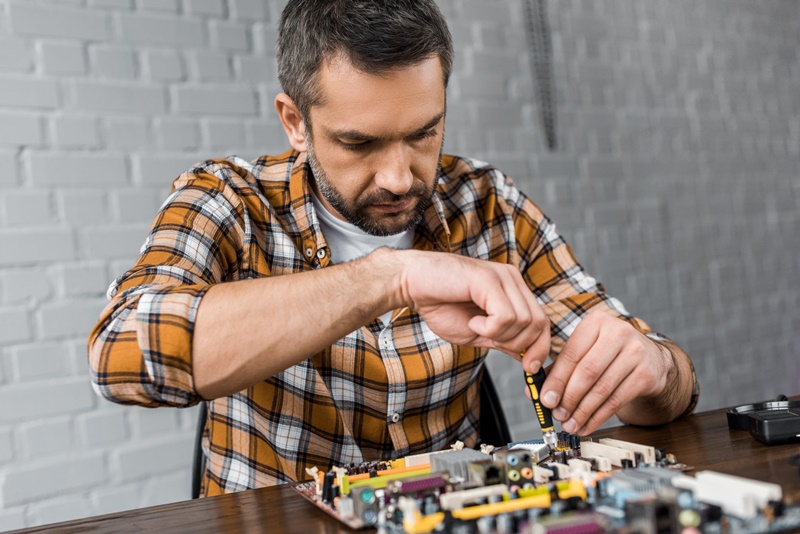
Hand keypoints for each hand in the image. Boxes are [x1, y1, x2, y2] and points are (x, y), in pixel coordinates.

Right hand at [393, 249, 549, 363]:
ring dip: (499, 335)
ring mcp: (502, 277)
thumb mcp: (479, 332)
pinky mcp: (489, 279)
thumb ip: (504, 340)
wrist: (412, 285)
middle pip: (538, 324)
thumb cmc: (441, 304)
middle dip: (518, 345)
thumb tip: (528, 358)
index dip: (540, 348)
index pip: (542, 322)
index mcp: (512, 290)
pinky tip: (472, 321)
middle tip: (491, 341)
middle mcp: (512, 280)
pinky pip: (506, 317)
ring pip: (524, 322)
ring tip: (475, 326)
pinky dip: (489, 328)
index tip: (529, 369)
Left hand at [538, 310, 672, 434]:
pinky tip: (586, 425)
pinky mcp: (646, 374)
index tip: (545, 400)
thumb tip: (533, 392)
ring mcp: (636, 352)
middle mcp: (618, 332)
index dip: (556, 380)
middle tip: (557, 415)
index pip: (571, 354)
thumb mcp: (584, 351)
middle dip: (569, 398)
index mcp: (596, 322)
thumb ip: (558, 369)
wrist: (650, 358)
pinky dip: (598, 417)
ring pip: (602, 389)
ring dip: (582, 411)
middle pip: (587, 372)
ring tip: (570, 424)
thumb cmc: (608, 353)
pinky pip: (617, 400)